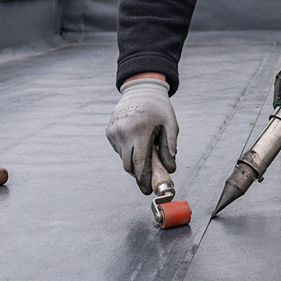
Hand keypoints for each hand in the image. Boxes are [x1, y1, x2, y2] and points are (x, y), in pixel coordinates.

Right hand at [105, 78, 178, 194]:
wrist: (140, 90)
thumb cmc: (159, 109)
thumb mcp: (171, 125)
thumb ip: (170, 148)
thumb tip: (170, 169)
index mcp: (140, 130)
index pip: (139, 162)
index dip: (144, 179)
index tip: (147, 190)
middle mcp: (123, 131)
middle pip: (129, 165)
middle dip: (139, 174)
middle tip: (149, 178)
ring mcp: (113, 131)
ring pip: (124, 158)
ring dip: (134, 160)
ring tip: (146, 149)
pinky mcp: (109, 131)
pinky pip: (119, 150)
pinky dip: (128, 151)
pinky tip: (136, 139)